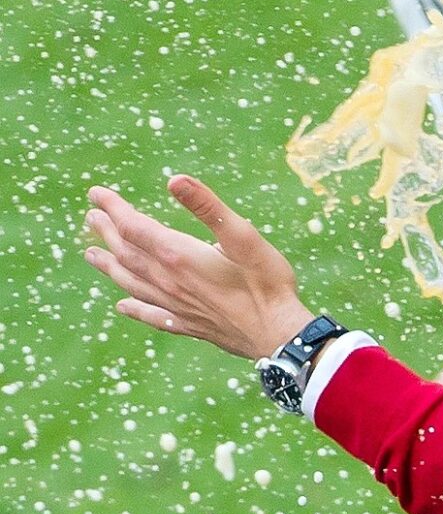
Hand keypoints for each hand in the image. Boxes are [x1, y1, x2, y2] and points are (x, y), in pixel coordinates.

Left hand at [84, 176, 313, 359]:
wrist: (280, 334)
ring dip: (109, 266)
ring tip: (91, 254)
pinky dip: (133, 307)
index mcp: (178, 255)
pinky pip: (151, 314)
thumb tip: (175, 179)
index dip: (113, 207)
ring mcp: (175, 305)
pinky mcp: (188, 324)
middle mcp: (168, 281)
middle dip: (106, 232)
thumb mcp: (245, 237)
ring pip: (130, 282)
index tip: (97, 193)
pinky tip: (123, 305)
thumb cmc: (268, 283)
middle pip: (126, 253)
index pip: (133, 226)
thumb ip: (208, 207)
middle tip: (91, 217)